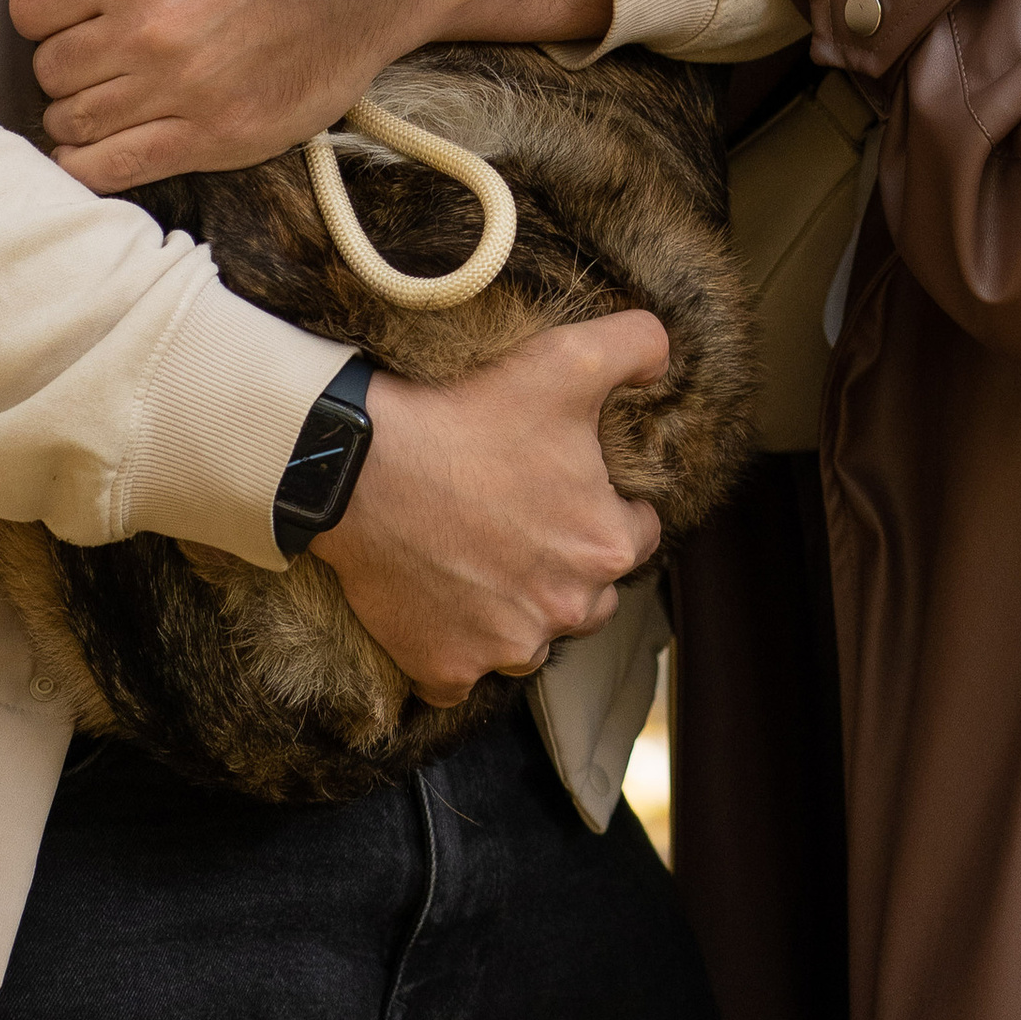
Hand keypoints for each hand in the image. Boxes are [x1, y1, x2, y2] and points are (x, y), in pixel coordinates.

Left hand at [10, 0, 613, 189]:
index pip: (28, 9)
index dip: (43, 12)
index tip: (66, 14)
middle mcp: (146, 30)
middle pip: (48, 69)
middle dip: (65, 62)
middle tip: (96, 55)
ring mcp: (180, 89)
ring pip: (73, 121)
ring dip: (80, 112)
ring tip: (105, 98)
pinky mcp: (214, 137)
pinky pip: (113, 170)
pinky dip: (91, 164)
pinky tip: (96, 150)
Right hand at [312, 315, 668, 702]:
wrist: (359, 463)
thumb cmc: (466, 412)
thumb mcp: (567, 358)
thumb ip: (636, 346)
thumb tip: (661, 361)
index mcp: (605, 547)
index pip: (637, 534)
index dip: (608, 504)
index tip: (567, 482)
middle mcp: (564, 612)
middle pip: (589, 596)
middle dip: (567, 565)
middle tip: (521, 518)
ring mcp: (501, 649)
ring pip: (530, 638)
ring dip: (517, 609)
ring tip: (479, 555)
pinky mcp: (444, 670)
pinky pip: (462, 673)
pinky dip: (454, 646)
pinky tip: (437, 600)